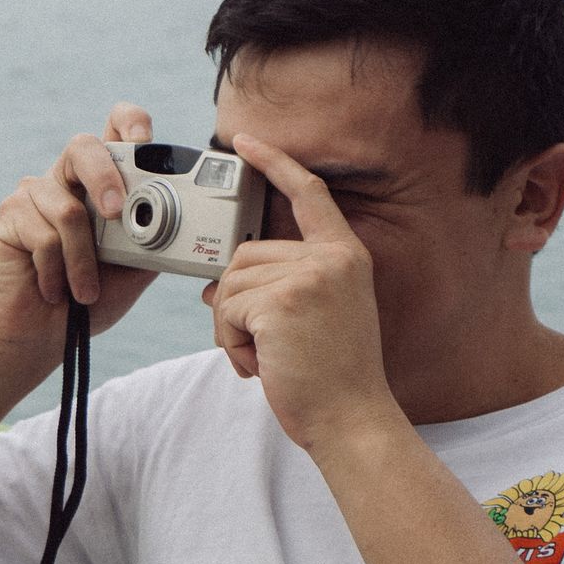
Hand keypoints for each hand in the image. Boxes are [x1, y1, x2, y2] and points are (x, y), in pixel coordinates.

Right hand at [0, 106, 160, 354]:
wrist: (40, 336)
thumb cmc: (88, 299)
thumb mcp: (134, 269)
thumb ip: (155, 240)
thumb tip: (187, 223)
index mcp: (101, 182)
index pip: (114, 128)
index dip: (129, 123)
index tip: (145, 140)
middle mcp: (66, 179)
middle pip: (84, 146)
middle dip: (105, 178)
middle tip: (116, 213)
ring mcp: (33, 195)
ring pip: (69, 210)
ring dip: (83, 262)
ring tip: (85, 292)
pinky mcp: (9, 215)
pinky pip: (44, 236)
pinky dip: (57, 272)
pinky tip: (53, 290)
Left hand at [205, 132, 398, 453]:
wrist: (351, 420)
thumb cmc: (330, 377)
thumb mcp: (318, 315)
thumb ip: (281, 287)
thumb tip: (212, 285)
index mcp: (345, 256)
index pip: (308, 195)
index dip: (276, 164)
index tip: (247, 142)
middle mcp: (330, 259)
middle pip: (244, 256)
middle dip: (237, 305)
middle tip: (266, 347)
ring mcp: (307, 278)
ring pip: (229, 285)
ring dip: (232, 329)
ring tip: (268, 358)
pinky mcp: (281, 302)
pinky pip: (225, 310)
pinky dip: (231, 343)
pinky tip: (262, 365)